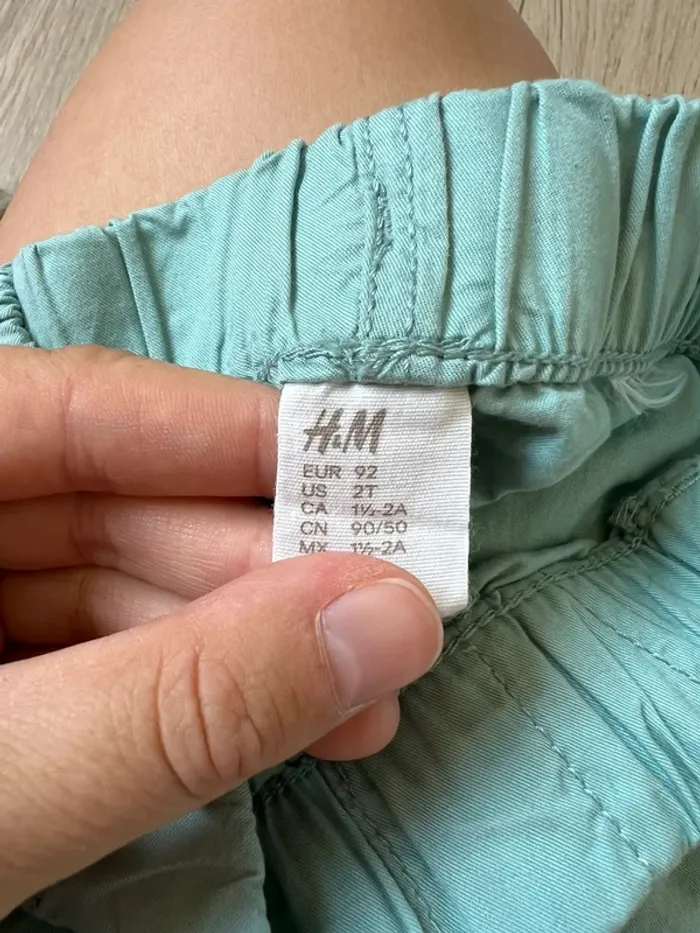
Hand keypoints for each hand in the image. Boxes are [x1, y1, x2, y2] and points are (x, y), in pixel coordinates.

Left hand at [0, 347, 441, 914]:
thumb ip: (183, 704)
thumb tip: (388, 619)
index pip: (71, 409)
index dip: (227, 430)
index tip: (363, 465)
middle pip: (106, 503)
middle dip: (256, 568)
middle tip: (385, 623)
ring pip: (108, 587)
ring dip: (237, 640)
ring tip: (352, 696)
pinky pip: (85, 656)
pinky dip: (178, 688)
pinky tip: (263, 718)